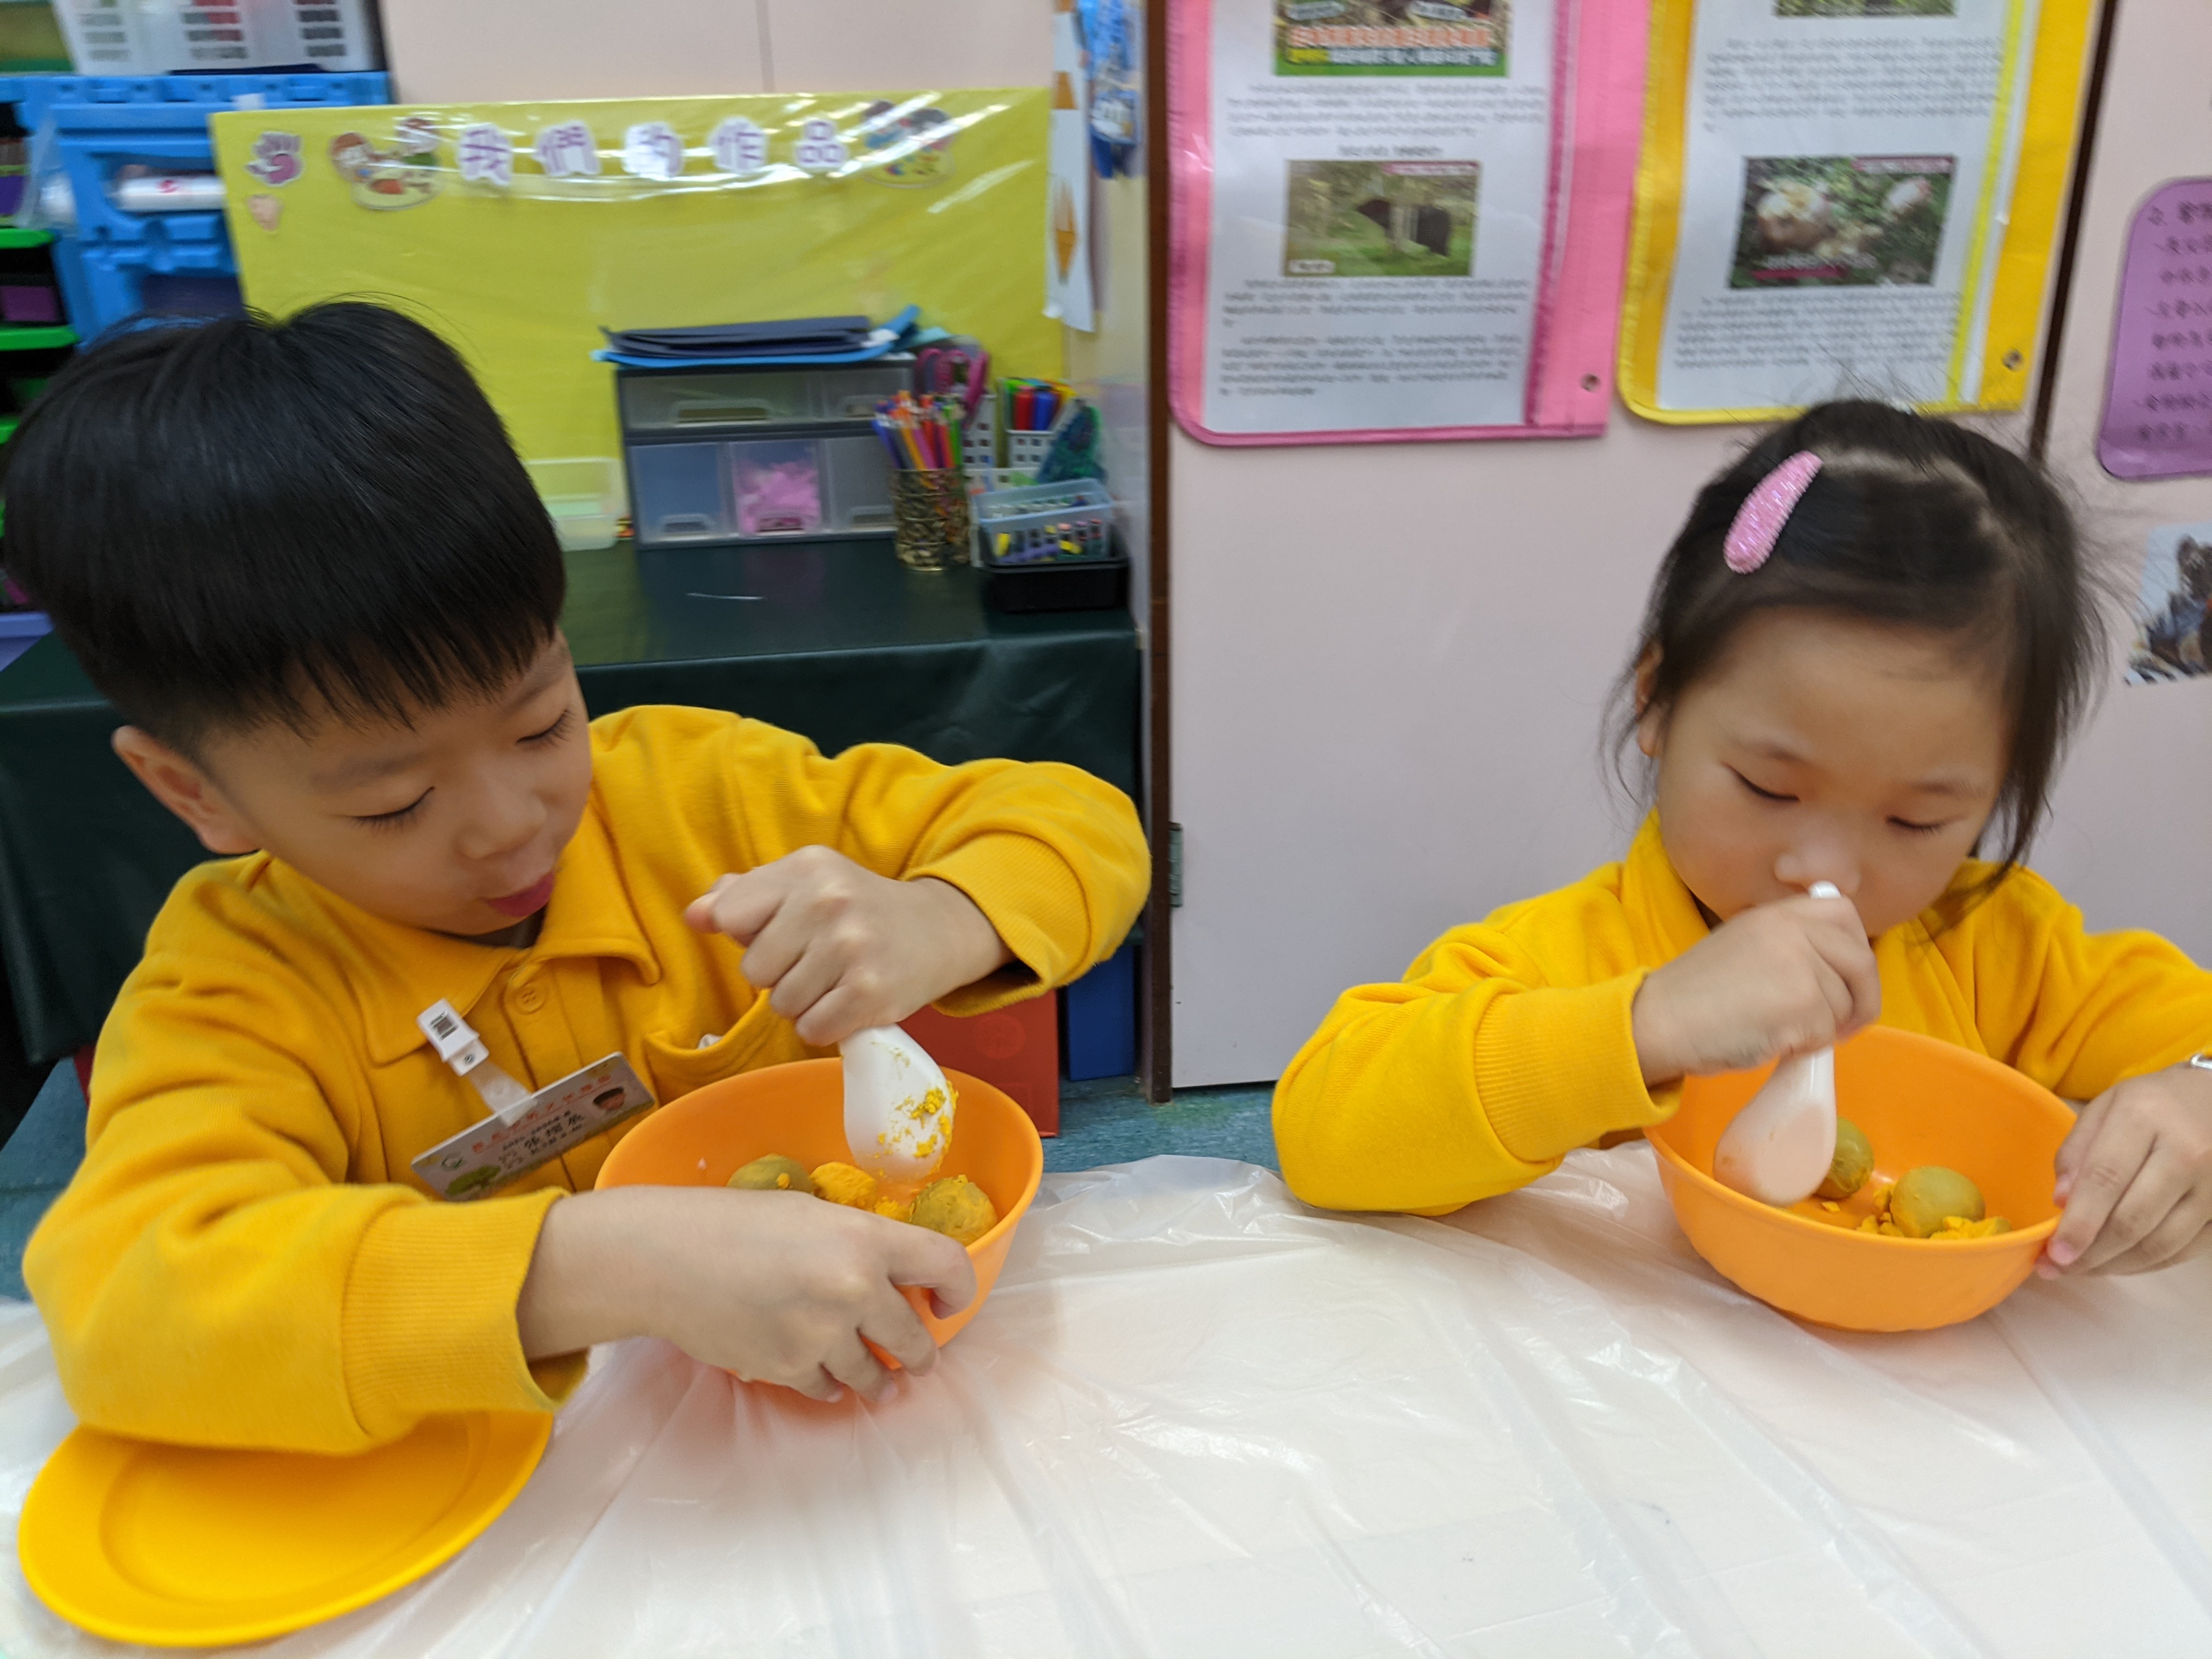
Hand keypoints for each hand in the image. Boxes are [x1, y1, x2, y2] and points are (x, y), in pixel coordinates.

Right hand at [517, 1186, 977, 1401]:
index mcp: (866, 1239)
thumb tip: (891, 1279)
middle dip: (922, 1351)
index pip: (946, 1267)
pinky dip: (830, 1386)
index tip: (949, 1303)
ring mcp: (822, 1336)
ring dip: (882, 1380)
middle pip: (915, 1337)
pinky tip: (826, 1378)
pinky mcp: (789, 1369)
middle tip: (919, 1357)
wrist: (665, 1259)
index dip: (959, 1290)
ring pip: (874, 1375)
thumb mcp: (812, 1214)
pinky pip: (828, 1389)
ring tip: (883, 1383)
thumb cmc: (734, 1222)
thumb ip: (859, 1245)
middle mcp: (854, 1290)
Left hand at [684, 847, 1012, 1045]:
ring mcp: (851, 948)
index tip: (779, 931)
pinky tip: (847, 1003)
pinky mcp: (871, 993)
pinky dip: (825, 1026)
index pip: (730, 914)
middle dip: (778, 973)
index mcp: (806, 868)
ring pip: (782, 1004)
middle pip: (754, 969)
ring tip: (834, 980)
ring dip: (803, 1003)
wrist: (938, 930)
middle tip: (816, 960)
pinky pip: (812, 1030)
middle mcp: (829, 901)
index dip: (748, 934)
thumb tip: (695, 915)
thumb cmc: (856, 909)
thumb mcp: (804, 884)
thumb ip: (744, 895)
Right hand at [1630, 889, 1879, 1085]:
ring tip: (1781, 1029)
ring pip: (1846, 1003)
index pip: (1844, 913)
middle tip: (1842, 1025)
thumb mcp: (1745, 946)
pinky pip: (1828, 1032)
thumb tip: (1838, 971)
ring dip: (1824, 1027)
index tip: (1845, 977)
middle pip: (1861, 962)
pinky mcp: (1802, 1002)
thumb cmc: (1695, 993)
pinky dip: (1806, 1046)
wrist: (1660, 1019)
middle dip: (1862, 998)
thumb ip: (1788, 944)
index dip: (1855, 948)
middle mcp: (1793, 930)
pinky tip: (1772, 1041)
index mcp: (1777, 913)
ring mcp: (1801, 964)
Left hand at [2041, 1064, 2211, 1276]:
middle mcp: (2186, 1153)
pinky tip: (2118, 1262)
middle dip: (2090, 1253)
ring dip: (2115, 1265)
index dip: (2078, 1222)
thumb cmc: (2154, 1103)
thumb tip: (2061, 1202)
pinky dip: (2147, 1264)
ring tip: (2082, 1269)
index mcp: (2145, 1118)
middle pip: (2133, 1220)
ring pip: (2160, 1244)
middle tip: (2057, 1269)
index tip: (2053, 1253)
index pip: (2105, 1179)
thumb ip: (2077, 1151)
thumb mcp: (2106, 1107)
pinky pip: (2184, 1250)